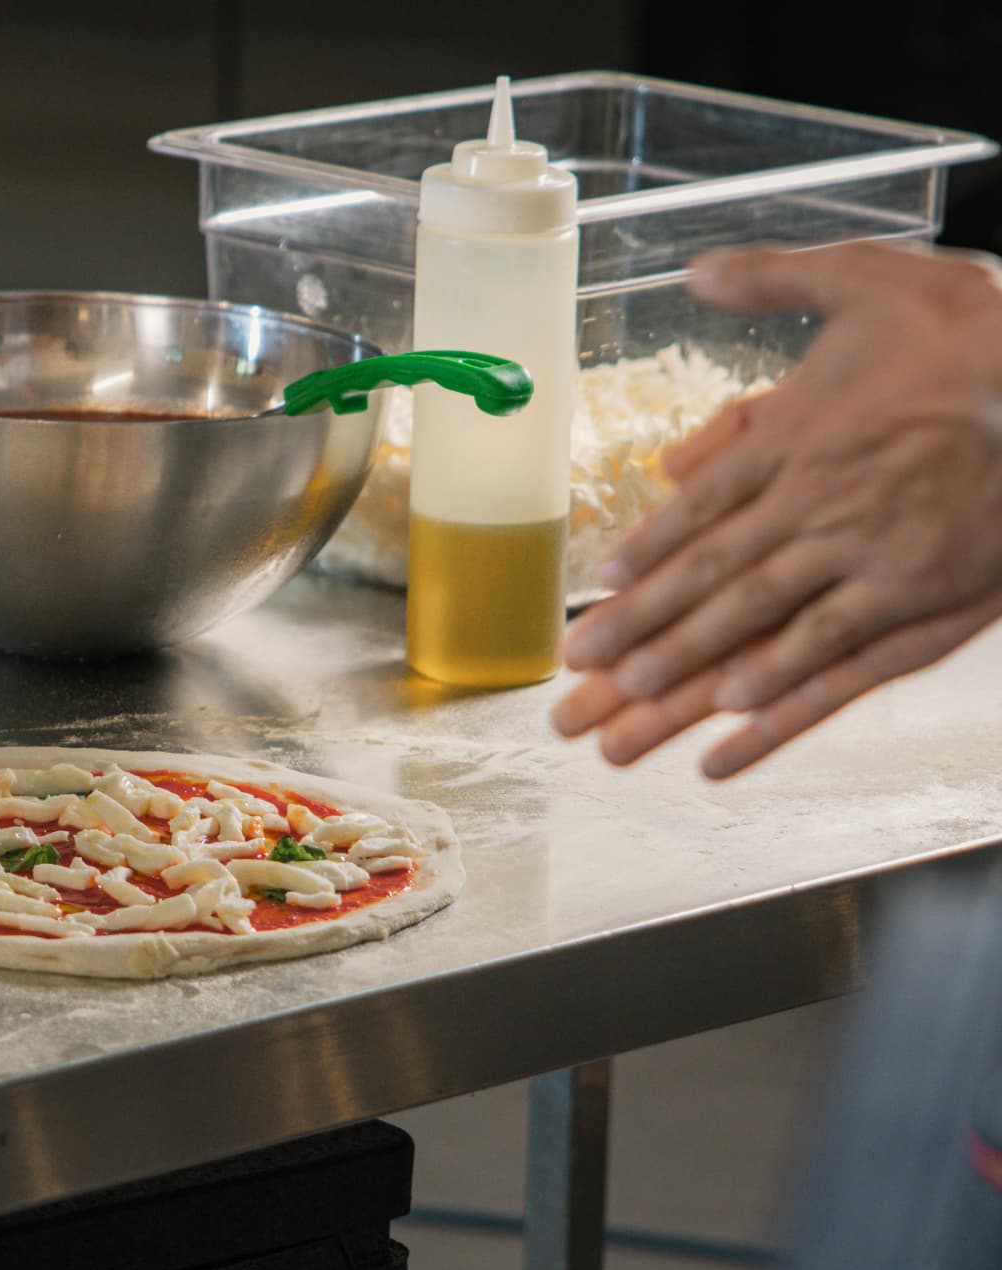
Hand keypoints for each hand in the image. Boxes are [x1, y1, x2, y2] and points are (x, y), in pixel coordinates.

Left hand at [552, 243, 1001, 777]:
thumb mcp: (870, 277)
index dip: (645, 551)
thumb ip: (774, 275)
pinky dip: (782, 695)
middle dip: (640, 629)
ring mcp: (872, 556)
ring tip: (630, 705)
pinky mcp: (922, 598)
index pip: (701, 506)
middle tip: (581, 673)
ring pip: (760, 623)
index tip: (598, 589)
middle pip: (712, 576)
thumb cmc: (970, 332)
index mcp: (802, 435)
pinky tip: (731, 724)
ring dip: (690, 667)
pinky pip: (837, 658)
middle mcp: (824, 501)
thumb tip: (693, 271)